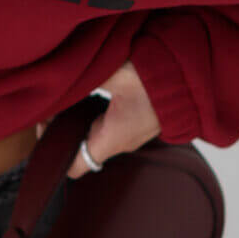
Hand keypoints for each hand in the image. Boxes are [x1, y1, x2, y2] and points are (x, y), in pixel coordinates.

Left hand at [36, 60, 161, 177]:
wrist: (196, 74)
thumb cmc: (161, 76)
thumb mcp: (115, 72)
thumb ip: (84, 76)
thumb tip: (57, 76)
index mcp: (113, 138)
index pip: (74, 166)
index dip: (52, 149)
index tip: (42, 121)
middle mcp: (122, 141)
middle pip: (80, 146)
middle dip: (61, 126)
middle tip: (50, 100)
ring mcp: (133, 132)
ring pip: (95, 133)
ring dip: (78, 117)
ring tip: (68, 91)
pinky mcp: (140, 119)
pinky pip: (110, 122)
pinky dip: (95, 109)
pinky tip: (91, 87)